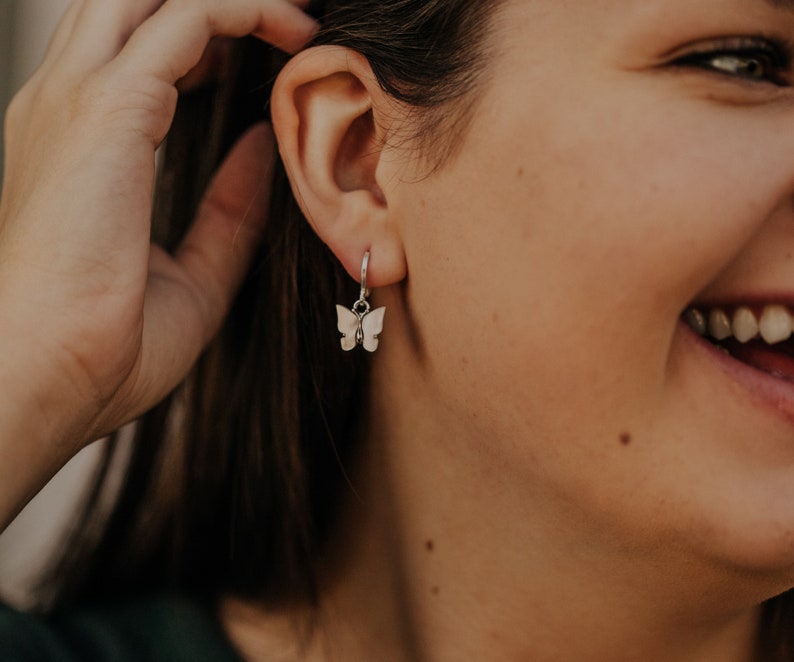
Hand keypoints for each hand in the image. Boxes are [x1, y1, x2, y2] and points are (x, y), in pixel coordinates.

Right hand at [0, 0, 316, 515]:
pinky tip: (293, 35)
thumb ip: (229, 210)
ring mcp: (79, 98)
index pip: (135, 52)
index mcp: (77, 143)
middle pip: (135, 3)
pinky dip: (245, 11)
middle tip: (290, 24)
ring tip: (300, 25)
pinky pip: (189, 17)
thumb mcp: (193, 273)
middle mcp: (66, 104)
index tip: (268, 60)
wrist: (44, 378)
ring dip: (236, 1)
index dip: (206, 43)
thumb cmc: (102, 345)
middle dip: (217, 5)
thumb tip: (262, 148)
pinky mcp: (108, 106)